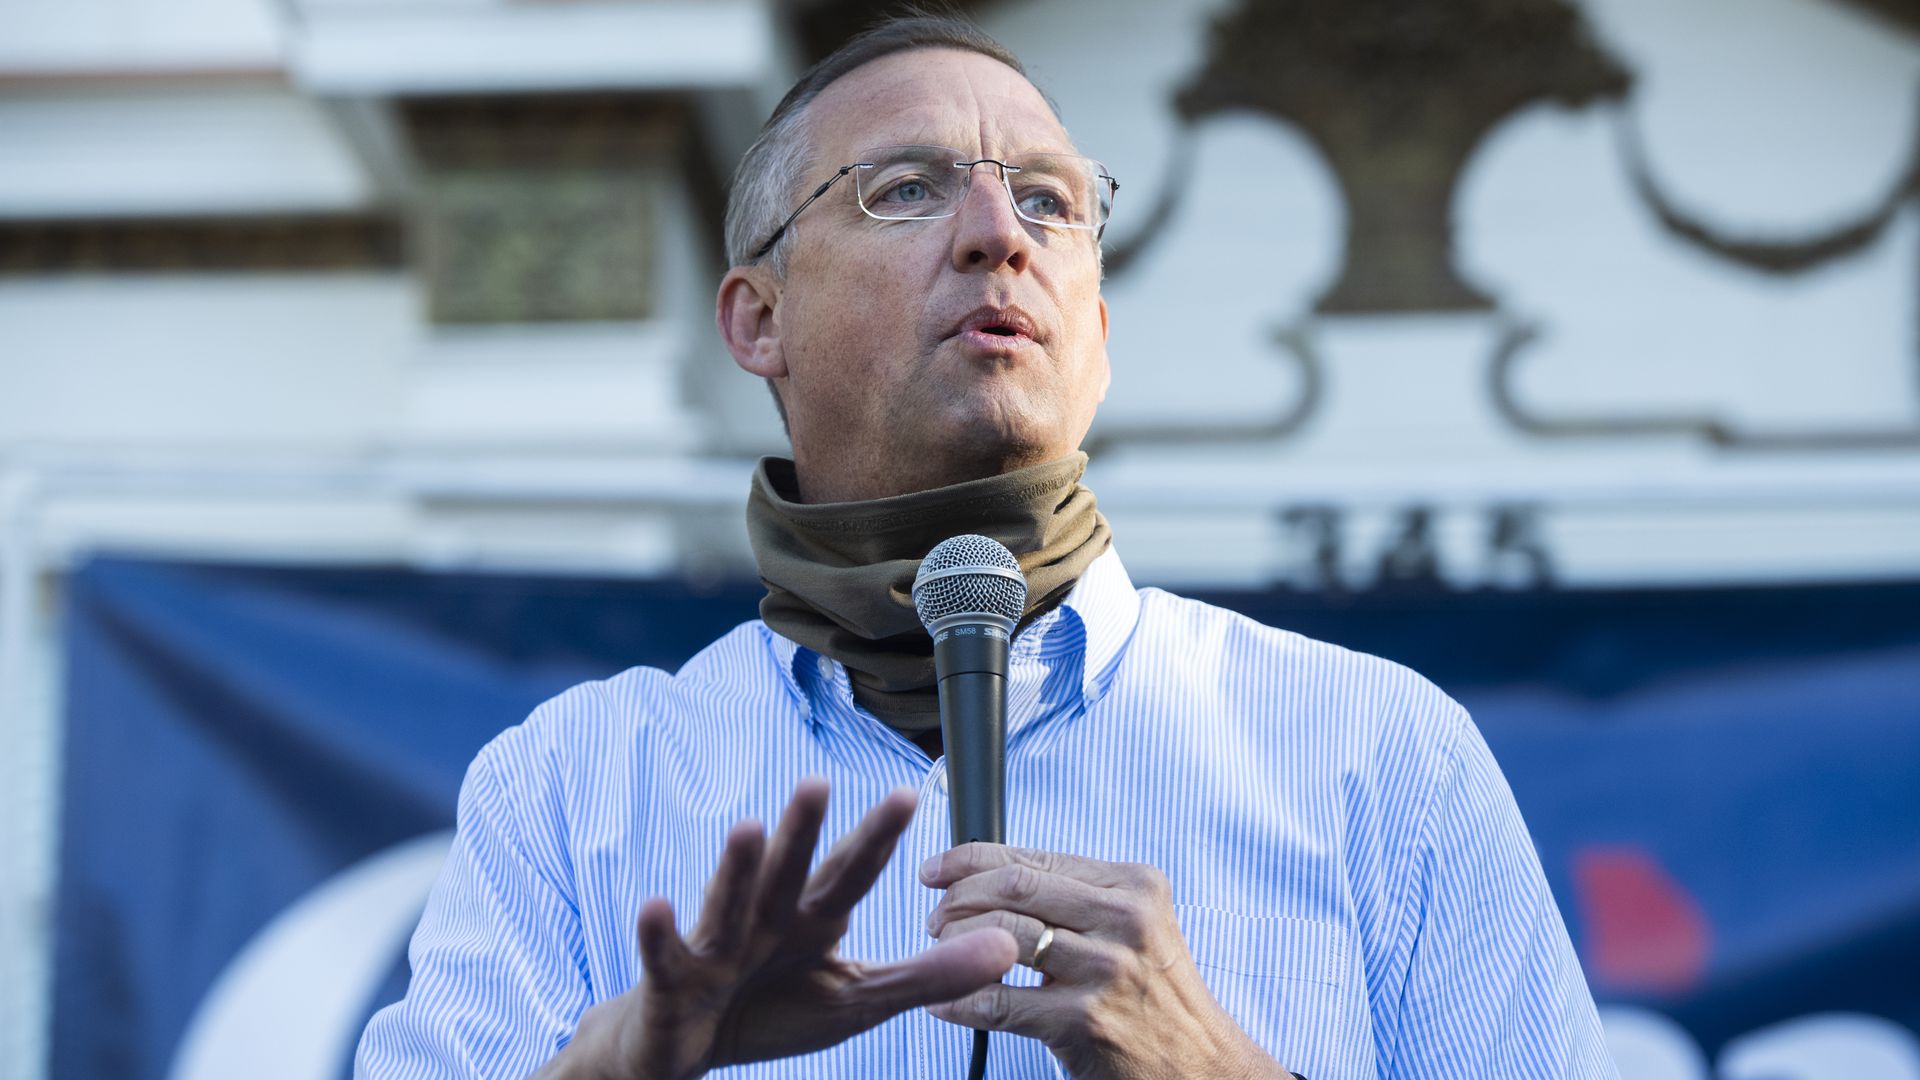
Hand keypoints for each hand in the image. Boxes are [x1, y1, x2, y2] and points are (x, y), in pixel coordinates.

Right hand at [549, 779, 1018, 1079]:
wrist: (684, 1048)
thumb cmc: (772, 1011)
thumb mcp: (859, 999)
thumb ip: (929, 975)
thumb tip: (1008, 947)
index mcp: (812, 920)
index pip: (849, 874)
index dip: (875, 838)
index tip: (906, 794)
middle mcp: (766, 920)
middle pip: (788, 872)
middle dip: (803, 830)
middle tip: (818, 781)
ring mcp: (716, 948)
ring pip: (729, 903)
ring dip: (737, 869)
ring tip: (749, 828)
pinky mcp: (671, 982)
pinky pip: (666, 956)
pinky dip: (659, 933)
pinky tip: (656, 904)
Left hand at [921, 843, 1292, 1079]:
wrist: (1199, 1069)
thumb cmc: (1152, 996)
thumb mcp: (1133, 930)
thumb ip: (1078, 898)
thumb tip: (990, 873)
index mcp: (1135, 887)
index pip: (1035, 859)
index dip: (972, 859)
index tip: (936, 868)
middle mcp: (1126, 921)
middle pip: (1015, 890)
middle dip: (958, 898)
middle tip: (934, 916)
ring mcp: (1106, 972)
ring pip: (1001, 938)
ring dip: (953, 944)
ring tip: (938, 955)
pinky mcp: (1084, 1022)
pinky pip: (997, 1002)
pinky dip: (958, 1000)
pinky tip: (943, 1002)